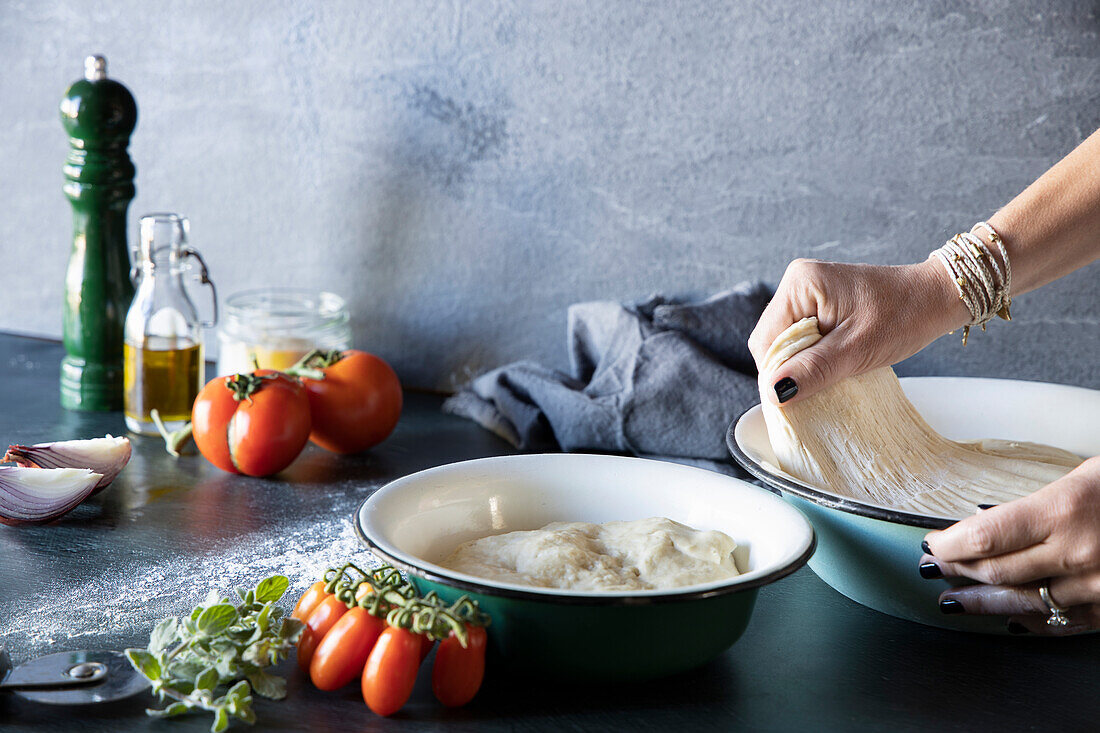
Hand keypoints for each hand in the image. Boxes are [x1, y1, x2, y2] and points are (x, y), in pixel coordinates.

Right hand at [748, 258, 968, 404]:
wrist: (938, 297)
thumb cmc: (905, 317)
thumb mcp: (857, 350)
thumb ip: (813, 370)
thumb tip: (774, 393)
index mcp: (800, 284)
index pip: (766, 341)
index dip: (777, 373)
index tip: (801, 395)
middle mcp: (797, 281)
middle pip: (772, 340)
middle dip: (791, 367)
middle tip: (823, 382)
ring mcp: (806, 290)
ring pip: (785, 341)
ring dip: (803, 362)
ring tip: (833, 371)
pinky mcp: (817, 300)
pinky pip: (800, 335)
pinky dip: (812, 354)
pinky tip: (834, 361)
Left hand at [921, 456, 1099, 634]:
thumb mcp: (1085, 477)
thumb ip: (1039, 503)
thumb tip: (989, 521)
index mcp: (1065, 509)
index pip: (984, 536)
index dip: (949, 544)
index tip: (932, 544)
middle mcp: (1078, 552)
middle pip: (996, 570)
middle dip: (959, 571)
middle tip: (935, 568)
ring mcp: (1099, 586)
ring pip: (1024, 601)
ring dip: (982, 603)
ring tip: (952, 601)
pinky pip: (1064, 622)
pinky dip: (1030, 622)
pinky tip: (1009, 620)